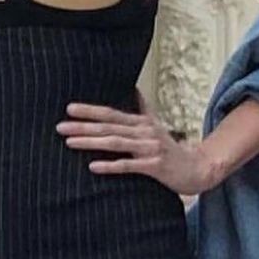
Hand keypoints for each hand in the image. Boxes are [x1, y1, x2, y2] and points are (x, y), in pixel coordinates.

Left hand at [57, 91, 222, 195]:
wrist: (198, 169)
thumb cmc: (172, 151)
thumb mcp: (157, 127)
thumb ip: (143, 109)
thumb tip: (135, 89)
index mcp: (142, 123)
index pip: (111, 113)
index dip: (90, 110)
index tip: (69, 109)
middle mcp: (144, 132)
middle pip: (109, 126)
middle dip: (82, 126)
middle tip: (59, 127)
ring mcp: (150, 148)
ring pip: (115, 143)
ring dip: (91, 142)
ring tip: (70, 142)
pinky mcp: (155, 166)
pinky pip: (128, 165)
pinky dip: (110, 165)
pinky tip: (93, 166)